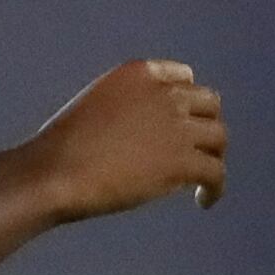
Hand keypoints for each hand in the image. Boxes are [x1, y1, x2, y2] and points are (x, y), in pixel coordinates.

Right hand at [23, 59, 228, 219]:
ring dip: (214, 157)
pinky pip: (216, 172)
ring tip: (202, 180)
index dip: (188, 101)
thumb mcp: (93, 107)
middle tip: (198, 150)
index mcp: (137, 74)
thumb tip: (145, 137)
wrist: (55, 172)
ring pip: (219, 137)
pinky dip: (215, 188)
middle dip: (206, 125)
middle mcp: (163, 94)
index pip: (182, 76)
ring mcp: (175, 127)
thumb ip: (125, 110)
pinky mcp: (181, 161)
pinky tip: (204, 201)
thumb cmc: (60, 150)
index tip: (185, 121)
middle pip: (209, 104)